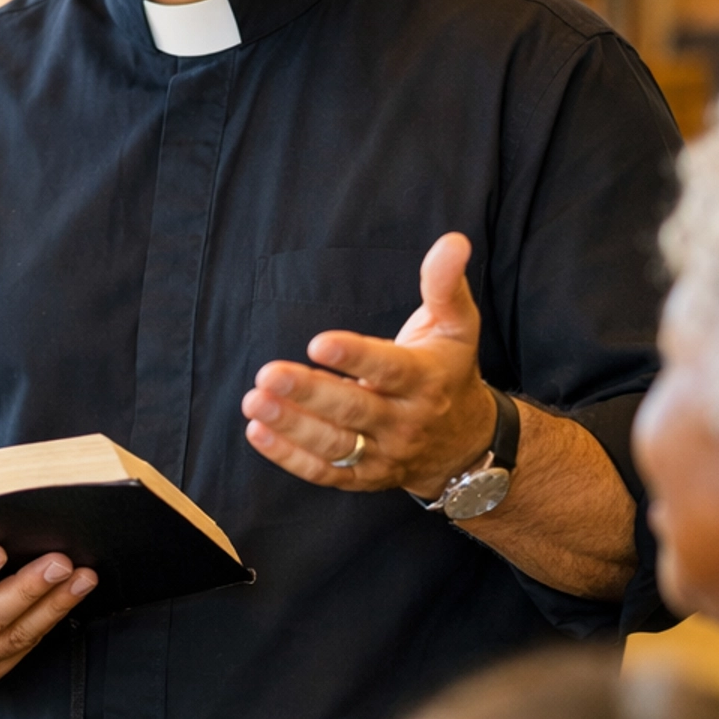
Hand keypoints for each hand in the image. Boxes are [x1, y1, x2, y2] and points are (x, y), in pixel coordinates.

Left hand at [242, 232, 499, 498]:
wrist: (464, 445)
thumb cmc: (449, 372)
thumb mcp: (457, 326)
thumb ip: (445, 285)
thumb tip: (453, 240)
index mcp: (425, 380)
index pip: (389, 369)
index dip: (354, 357)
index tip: (318, 343)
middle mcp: (406, 421)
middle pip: (354, 410)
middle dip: (308, 394)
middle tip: (268, 375)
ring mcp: (384, 453)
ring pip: (335, 445)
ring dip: (291, 426)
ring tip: (254, 402)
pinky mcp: (364, 477)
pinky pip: (325, 472)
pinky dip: (289, 457)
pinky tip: (258, 432)